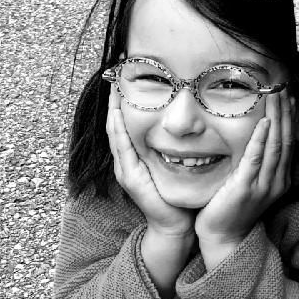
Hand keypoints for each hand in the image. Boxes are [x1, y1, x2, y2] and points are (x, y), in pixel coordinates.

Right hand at [106, 87, 195, 237]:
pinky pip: (122, 149)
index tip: (125, 76)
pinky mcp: (130, 178)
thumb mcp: (173, 164)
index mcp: (133, 157)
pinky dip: (119, 130)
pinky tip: (118, 114)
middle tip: (115, 73)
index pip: (123, 122)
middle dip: (114, 98)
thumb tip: (186, 123)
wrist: (175, 224)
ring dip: (113, 109)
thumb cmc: (177, 195)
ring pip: (114, 132)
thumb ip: (173, 146)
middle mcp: (125, 161)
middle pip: (114, 122)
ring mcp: (124, 170)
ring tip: (114, 87)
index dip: (122, 100)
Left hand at [195, 90, 292, 266]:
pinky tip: (264, 122)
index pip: (289, 142)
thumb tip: (254, 136)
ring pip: (275, 145)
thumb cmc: (231, 208)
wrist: (223, 237)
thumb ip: (255, 163)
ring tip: (275, 95)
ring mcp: (264, 186)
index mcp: (281, 180)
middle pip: (285, 139)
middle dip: (285, 112)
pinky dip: (261, 139)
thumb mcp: (249, 183)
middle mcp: (277, 182)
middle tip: (283, 87)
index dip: (289, 118)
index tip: (287, 96)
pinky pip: (256, 159)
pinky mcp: (246, 188)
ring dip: (276, 117)